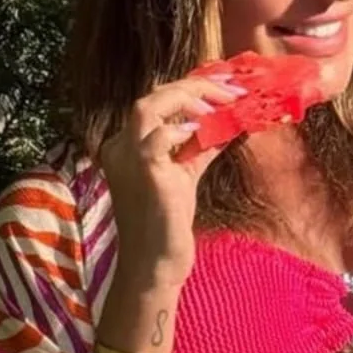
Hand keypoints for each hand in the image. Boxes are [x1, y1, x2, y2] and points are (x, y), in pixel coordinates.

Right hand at [94, 73, 242, 285]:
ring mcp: (126, 157)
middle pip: (154, 97)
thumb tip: (231, 117)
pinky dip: (182, 128)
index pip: (158, 100)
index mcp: (127, 144)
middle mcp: (120, 146)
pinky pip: (157, 136)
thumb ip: (201, 144)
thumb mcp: (186, 172)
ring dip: (189, 98)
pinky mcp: (143, 172)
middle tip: (232, 90)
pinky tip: (203, 132)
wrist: (154, 265)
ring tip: (220, 104)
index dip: (192, 88)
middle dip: (197, 87)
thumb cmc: (168, 222)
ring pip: (149, 106)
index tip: (226, 87)